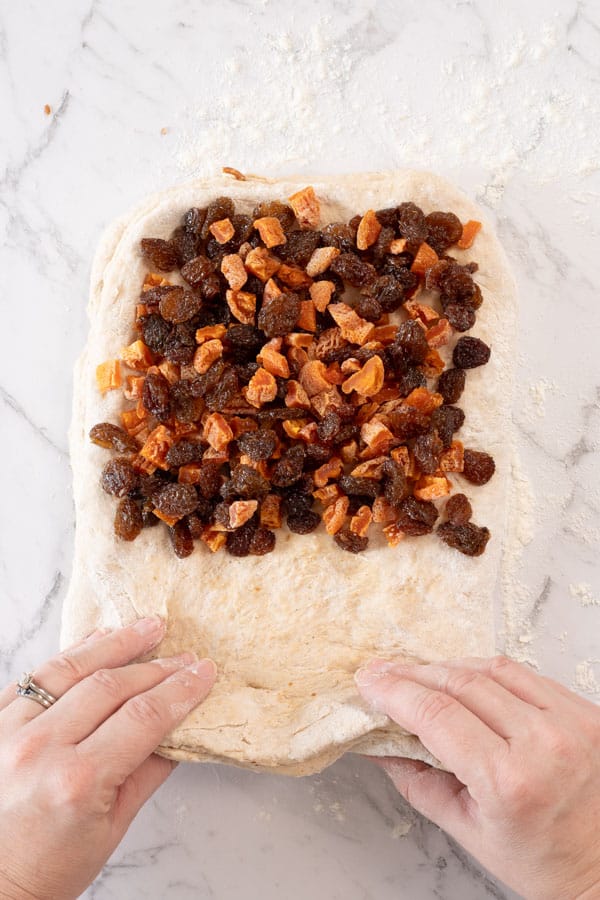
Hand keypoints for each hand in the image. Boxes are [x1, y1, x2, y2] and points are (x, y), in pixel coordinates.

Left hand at [0, 618, 215, 899]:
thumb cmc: (46, 871)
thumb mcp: (112, 828)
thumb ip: (148, 772)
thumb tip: (180, 730)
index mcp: (78, 781)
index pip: (144, 717)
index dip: (181, 690)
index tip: (204, 672)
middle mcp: (40, 749)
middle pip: (112, 686)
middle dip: (157, 666)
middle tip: (186, 655)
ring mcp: (9, 732)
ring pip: (70, 669)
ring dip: (115, 642)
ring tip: (148, 626)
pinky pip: (36, 677)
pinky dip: (70, 654)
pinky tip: (97, 640)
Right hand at [355, 656, 599, 899]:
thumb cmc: (542, 861)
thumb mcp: (468, 831)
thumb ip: (416, 782)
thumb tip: (377, 745)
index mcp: (509, 781)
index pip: (437, 715)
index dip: (395, 692)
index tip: (369, 682)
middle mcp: (544, 743)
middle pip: (462, 683)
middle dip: (415, 673)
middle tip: (384, 671)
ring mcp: (571, 723)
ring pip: (494, 669)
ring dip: (450, 667)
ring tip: (422, 673)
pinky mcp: (586, 712)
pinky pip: (528, 675)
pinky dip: (491, 674)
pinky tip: (469, 681)